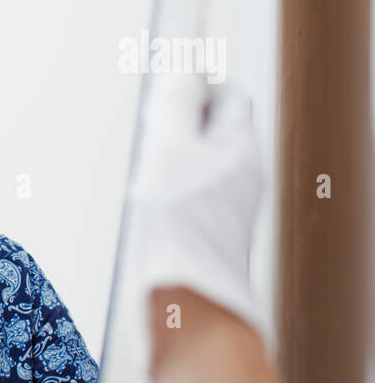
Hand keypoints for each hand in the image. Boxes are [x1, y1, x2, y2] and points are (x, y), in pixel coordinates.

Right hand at [127, 73, 264, 351]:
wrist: (184, 310)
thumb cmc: (180, 235)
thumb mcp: (170, 152)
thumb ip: (176, 107)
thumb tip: (183, 73)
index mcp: (240, 153)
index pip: (228, 98)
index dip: (196, 85)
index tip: (163, 86)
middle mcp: (238, 181)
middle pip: (208, 132)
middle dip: (173, 126)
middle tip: (147, 133)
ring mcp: (220, 212)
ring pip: (191, 169)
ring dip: (162, 164)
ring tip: (141, 176)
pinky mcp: (199, 239)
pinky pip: (181, 202)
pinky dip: (159, 197)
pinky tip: (141, 212)